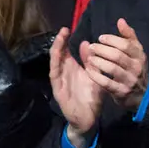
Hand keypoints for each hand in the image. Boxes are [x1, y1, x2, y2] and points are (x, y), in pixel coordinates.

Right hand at [49, 28, 104, 147]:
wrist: (89, 119)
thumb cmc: (91, 98)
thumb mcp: (94, 76)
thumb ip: (91, 62)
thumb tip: (86, 43)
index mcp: (72, 68)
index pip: (66, 51)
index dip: (65, 40)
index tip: (68, 28)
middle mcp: (64, 73)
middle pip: (58, 55)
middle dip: (59, 42)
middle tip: (63, 30)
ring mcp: (59, 82)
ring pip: (54, 64)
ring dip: (56, 52)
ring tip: (59, 41)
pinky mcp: (58, 91)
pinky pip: (55, 78)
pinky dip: (55, 68)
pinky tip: (56, 60)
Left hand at [85, 19, 148, 111]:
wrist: (142, 95)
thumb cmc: (135, 69)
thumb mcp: (136, 52)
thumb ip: (129, 36)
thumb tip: (120, 20)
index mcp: (140, 56)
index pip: (126, 45)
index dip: (111, 40)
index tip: (100, 38)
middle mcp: (136, 68)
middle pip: (117, 56)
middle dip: (102, 50)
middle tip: (92, 47)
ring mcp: (129, 80)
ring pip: (112, 68)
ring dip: (98, 62)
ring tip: (89, 58)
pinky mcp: (121, 92)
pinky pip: (106, 83)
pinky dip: (96, 76)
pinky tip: (88, 70)